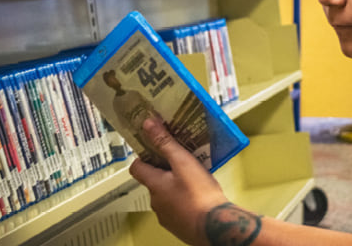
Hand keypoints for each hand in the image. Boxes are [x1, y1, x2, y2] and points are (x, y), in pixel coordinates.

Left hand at [129, 118, 228, 244]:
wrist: (215, 226)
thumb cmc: (199, 194)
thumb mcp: (183, 162)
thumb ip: (165, 143)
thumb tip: (147, 125)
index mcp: (154, 184)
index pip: (136, 167)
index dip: (144, 156)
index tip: (156, 148)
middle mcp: (156, 201)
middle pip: (153, 180)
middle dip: (165, 170)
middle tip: (182, 160)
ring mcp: (167, 216)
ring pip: (166, 194)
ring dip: (176, 185)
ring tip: (194, 177)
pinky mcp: (179, 225)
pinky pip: (177, 207)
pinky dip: (184, 200)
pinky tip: (199, 195)